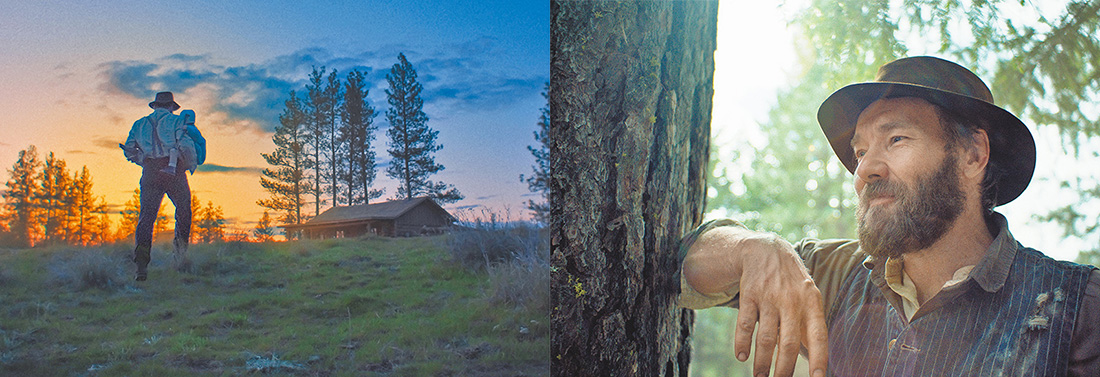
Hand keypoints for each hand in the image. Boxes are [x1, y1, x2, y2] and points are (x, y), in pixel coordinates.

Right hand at [683, 227, 826, 376]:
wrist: (767, 250)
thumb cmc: (792, 282)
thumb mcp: (808, 297)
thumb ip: (809, 325)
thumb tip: (813, 358)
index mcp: (812, 303)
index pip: (818, 336)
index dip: (818, 359)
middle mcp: (792, 301)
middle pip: (788, 342)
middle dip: (783, 368)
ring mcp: (770, 297)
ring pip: (765, 337)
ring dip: (761, 361)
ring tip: (760, 376)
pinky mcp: (750, 294)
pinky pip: (746, 323)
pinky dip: (742, 342)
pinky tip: (741, 355)